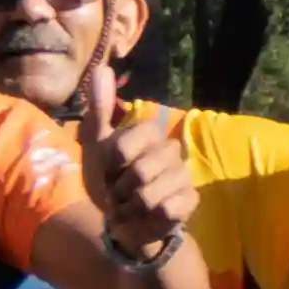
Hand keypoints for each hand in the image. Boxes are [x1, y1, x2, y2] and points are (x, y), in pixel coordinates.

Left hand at [81, 102, 198, 258]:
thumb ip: (100, 109)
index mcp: (150, 132)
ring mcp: (183, 175)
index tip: (109, 169)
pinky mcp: (190, 201)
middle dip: (119, 190)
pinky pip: (165, 210)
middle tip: (119, 192)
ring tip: (131, 206)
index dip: (110, 163)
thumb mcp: (98, 146)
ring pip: (149, 194)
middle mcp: (171, 149)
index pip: (123, 146)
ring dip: (130, 208)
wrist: (124, 221)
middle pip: (138, 172)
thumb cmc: (109, 180)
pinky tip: (148, 216)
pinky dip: (147, 219)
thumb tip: (102, 68)